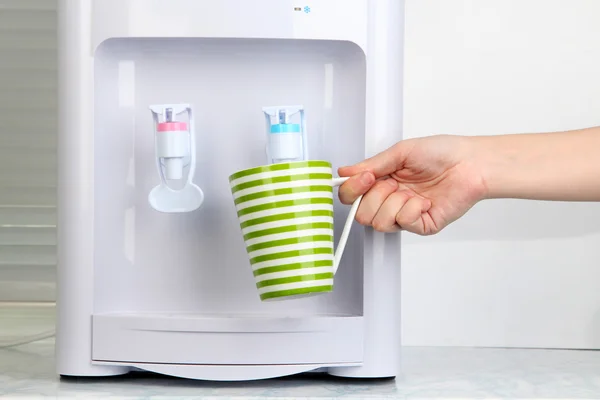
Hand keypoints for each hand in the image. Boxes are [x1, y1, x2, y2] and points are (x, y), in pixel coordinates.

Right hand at [338, 135, 487, 234]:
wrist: (471, 163)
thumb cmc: (442, 153)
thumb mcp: (400, 152)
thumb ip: (372, 165)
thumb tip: (345, 172)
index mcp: (381, 182)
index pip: (351, 197)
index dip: (352, 190)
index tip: (366, 177)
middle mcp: (390, 200)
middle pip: (361, 215)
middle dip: (374, 197)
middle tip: (391, 182)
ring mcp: (404, 215)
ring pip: (379, 222)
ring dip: (394, 203)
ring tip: (411, 191)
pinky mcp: (421, 225)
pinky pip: (403, 222)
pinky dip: (413, 208)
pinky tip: (424, 200)